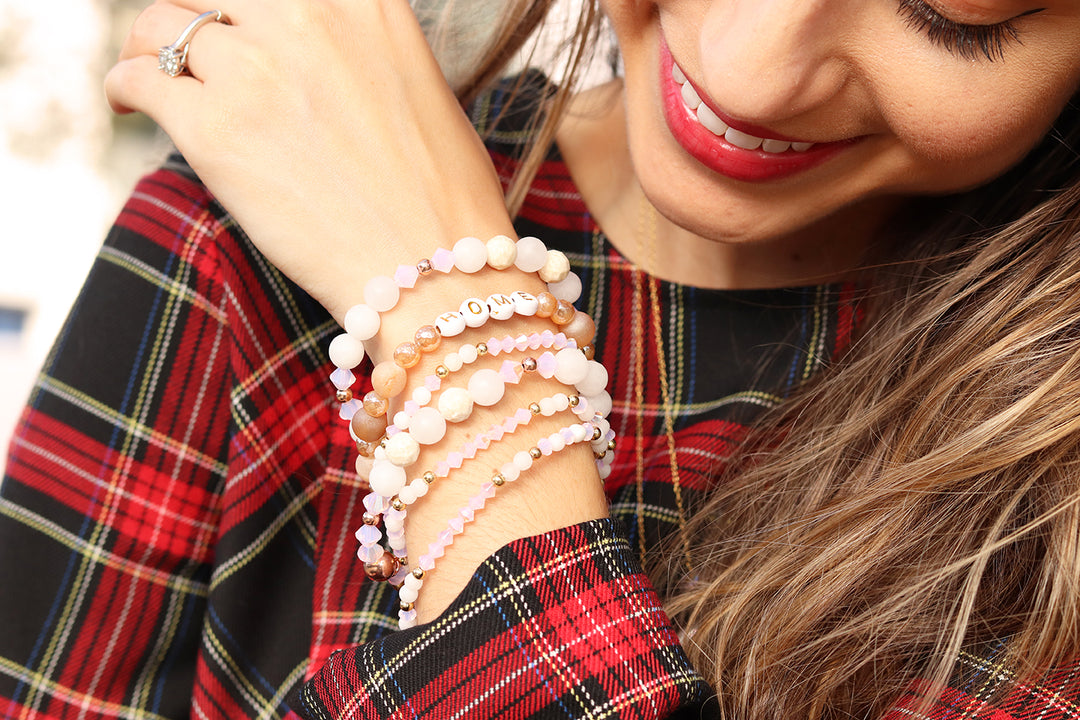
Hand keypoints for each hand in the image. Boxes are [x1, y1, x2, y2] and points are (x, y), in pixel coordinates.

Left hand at [105, 0, 515, 321]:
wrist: (433, 269)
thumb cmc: (442, 198)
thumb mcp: (422, 87)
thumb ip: (365, 49)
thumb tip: (322, 62)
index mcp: (363, 0)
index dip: (249, 8)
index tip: (238, 23)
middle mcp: (304, 14)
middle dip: (196, 17)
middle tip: (185, 51)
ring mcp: (255, 67)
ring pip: (160, 23)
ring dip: (147, 47)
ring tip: (145, 74)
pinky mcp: (213, 125)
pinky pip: (137, 78)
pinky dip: (124, 87)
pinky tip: (128, 104)